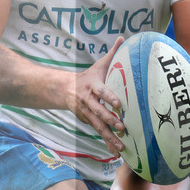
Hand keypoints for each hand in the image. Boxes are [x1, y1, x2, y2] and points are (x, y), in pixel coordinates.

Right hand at [69, 37, 125, 156]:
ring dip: (109, 137)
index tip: (118, 103)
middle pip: (99, 112)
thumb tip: (124, 38)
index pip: (101, 91)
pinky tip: (116, 152)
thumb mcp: (98, 65)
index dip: (109, 97)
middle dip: (110, 120)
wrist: (65, 90)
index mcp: (93, 86)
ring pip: (98, 126)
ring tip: (121, 145)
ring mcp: (87, 114)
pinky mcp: (88, 122)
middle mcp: (89, 101)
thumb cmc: (88, 77)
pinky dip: (107, 143)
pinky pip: (99, 133)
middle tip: (121, 126)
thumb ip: (112, 53)